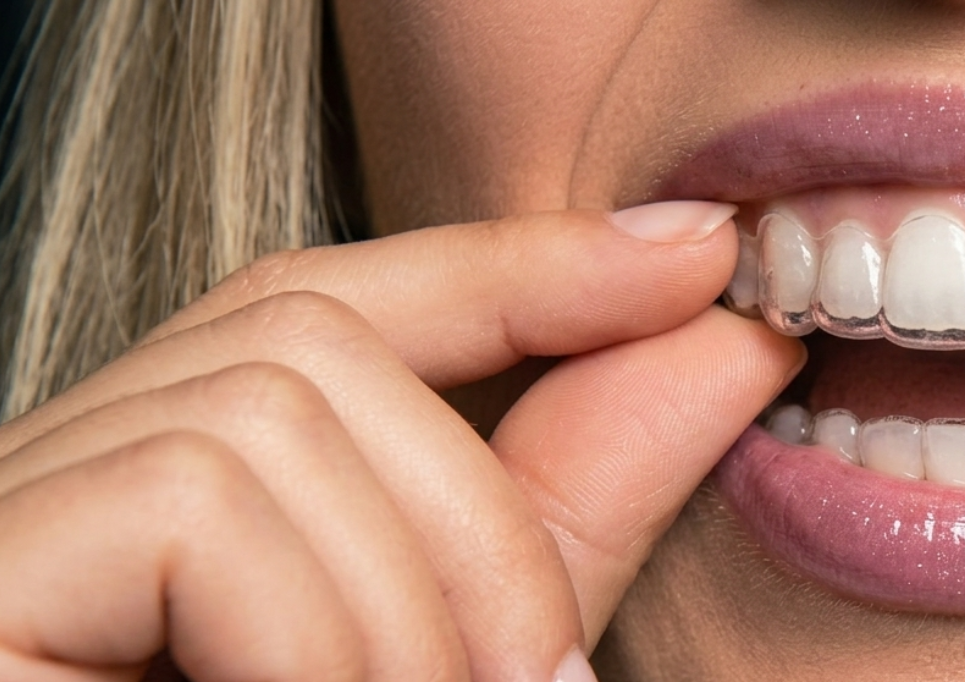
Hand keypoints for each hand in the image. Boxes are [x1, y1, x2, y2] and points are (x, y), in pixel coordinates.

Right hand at [0, 203, 803, 680]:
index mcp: (170, 508)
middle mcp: (56, 488)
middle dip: (481, 505)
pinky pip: (196, 504)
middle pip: (308, 339)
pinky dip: (320, 629)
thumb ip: (562, 516)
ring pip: (266, 413)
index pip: (332, 309)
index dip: (517, 264)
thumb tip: (726, 342)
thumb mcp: (454, 661)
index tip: (698, 256)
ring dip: (413, 599)